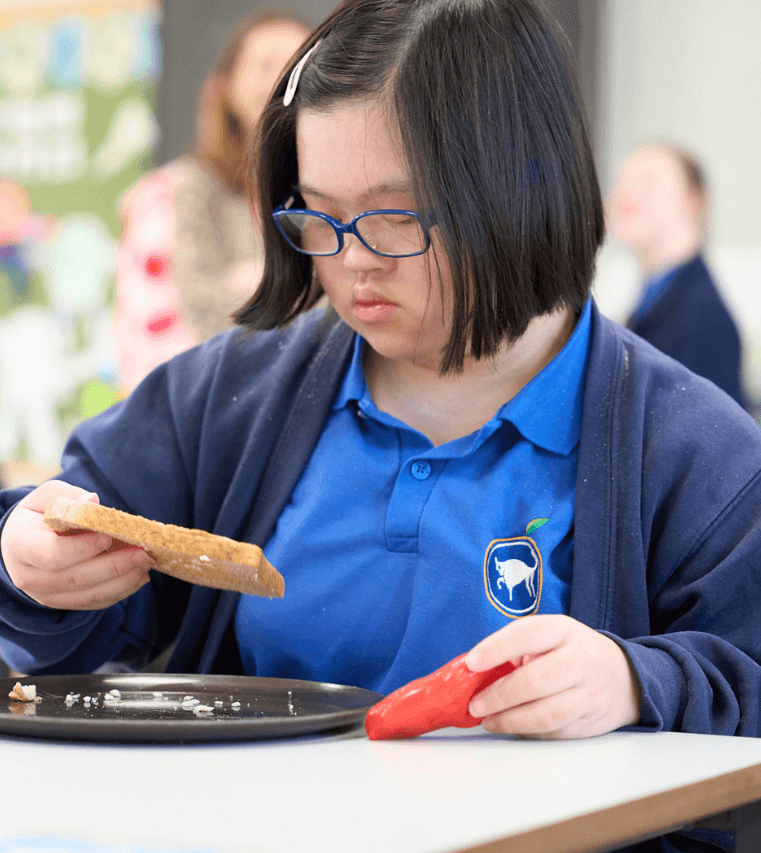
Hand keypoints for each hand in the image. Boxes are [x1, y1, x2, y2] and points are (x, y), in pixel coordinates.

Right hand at [1, 480, 153, 609]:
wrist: (22, 543)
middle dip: (114, 566)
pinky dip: (120, 592)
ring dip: (122, 581)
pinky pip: (94, 603)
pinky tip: (139, 577)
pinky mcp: (63, 603)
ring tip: (146, 564)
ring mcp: (46, 594)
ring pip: (88, 595)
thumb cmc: (39, 515)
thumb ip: (69, 497)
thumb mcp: (47, 497)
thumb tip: (93, 502)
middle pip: (76, 578)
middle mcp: (30, 576)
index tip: (108, 537)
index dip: (83, 548)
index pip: (53, 554)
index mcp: (22, 546)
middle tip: (142, 553)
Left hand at [465, 615, 640, 738]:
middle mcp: (579, 659)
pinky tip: (512, 726)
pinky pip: (555, 731)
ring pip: (546, 712)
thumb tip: (476, 671)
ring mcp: (589, 692)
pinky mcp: (590, 721)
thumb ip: (518, 648)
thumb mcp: (551, 636)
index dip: (497, 648)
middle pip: (536, 680)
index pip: (528, 635)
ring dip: (511, 720)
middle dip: (500, 695)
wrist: (624, 677)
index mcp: (563, 630)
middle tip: (475, 704)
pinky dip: (528, 731)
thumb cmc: (572, 652)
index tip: (471, 663)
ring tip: (488, 720)